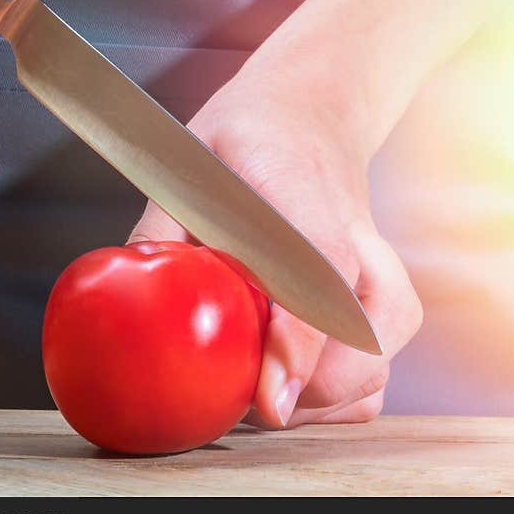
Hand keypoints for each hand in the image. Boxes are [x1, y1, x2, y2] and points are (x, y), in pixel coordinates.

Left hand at [128, 53, 422, 427]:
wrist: (311, 113)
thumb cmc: (244, 141)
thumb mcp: (186, 167)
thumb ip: (161, 233)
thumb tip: (129, 306)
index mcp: (302, 197)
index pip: (322, 275)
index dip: (299, 343)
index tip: (268, 398)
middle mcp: (359, 239)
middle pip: (365, 339)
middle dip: (306, 390)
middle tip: (238, 396)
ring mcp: (381, 270)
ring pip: (378, 364)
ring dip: (321, 400)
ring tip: (260, 392)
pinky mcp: (385, 296)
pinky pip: (379, 370)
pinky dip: (342, 397)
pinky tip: (293, 387)